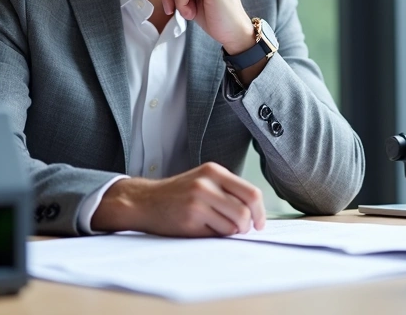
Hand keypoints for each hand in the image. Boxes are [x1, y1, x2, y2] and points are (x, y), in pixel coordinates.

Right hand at [91, 162, 266, 235]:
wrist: (145, 201)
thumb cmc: (178, 194)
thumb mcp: (204, 181)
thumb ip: (228, 190)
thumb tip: (255, 213)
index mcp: (213, 171)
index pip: (251, 193)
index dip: (260, 212)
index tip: (259, 223)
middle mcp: (206, 184)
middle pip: (245, 212)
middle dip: (246, 226)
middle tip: (240, 229)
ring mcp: (197, 202)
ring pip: (232, 226)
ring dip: (230, 232)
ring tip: (216, 226)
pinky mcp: (189, 220)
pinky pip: (215, 234)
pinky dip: (215, 235)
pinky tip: (202, 228)